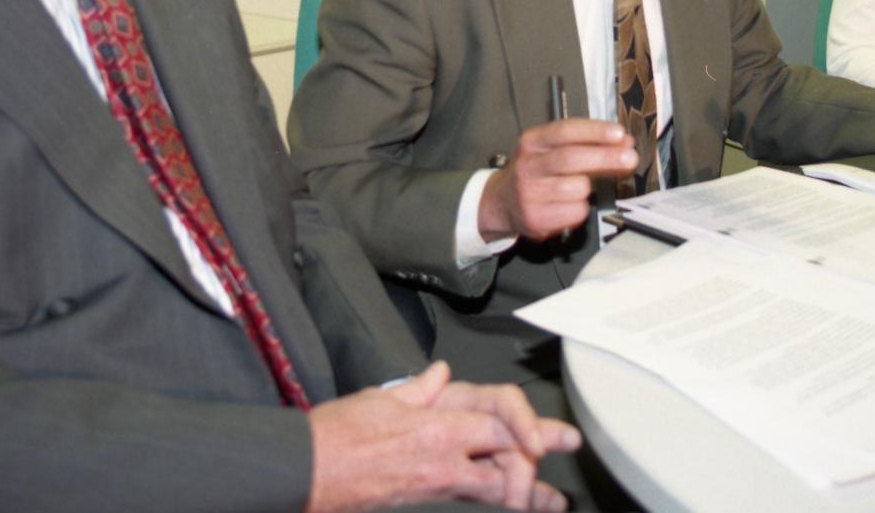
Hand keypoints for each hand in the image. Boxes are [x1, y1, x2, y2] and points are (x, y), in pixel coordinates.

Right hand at [307, 361, 579, 511]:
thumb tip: (440, 375)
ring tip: (551, 498)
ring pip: (494, 486)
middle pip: (507, 455)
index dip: (527, 426)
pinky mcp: (425, 498)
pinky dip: (496, 499)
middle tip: (566, 445)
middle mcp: (444, 458)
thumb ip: (420, 389)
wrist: (308, 472)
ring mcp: (436, 483)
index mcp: (436, 426)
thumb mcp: (382, 399)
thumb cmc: (336, 435)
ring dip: (525, 488)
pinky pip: (471, 498)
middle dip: (538, 451)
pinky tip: (515, 504)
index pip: (498, 421)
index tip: (545, 436)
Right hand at [478, 119, 635, 241]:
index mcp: (532, 142)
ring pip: (577, 188)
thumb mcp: (553, 150)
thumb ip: (587, 145)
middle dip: (605, 157)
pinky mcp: (535, 218)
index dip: (594, 131)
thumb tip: (624, 144)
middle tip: (630, 158)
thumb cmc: (538, 172)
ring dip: (588, 188)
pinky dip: (581, 209)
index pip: (565, 131)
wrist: (504, 203)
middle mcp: (528, 165)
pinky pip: (576, 212)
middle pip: (571, 158)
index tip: (619, 134)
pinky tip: (570, 205)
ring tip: (580, 188)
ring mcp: (529, 193)